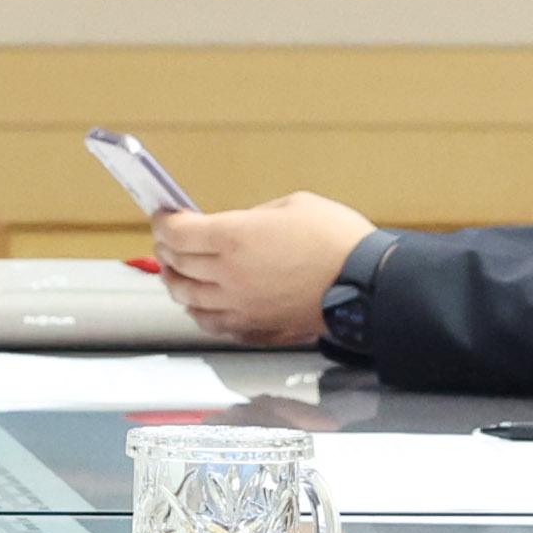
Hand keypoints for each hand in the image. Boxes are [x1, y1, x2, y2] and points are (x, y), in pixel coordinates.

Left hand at [148, 194, 371, 345]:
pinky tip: (200, 303)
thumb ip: (253, 215)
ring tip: (176, 271)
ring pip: (187, 298)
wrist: (368, 284)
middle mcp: (228, 275)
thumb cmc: (339, 242)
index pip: (176, 233)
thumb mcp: (293, 204)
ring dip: (175, 282)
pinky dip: (198, 312)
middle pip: (176, 264)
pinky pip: (211, 324)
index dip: (164, 222)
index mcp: (233, 237)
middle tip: (168, 239)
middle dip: (167, 248)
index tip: (165, 216)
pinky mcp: (254, 328)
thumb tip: (235, 225)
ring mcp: (239, 306)